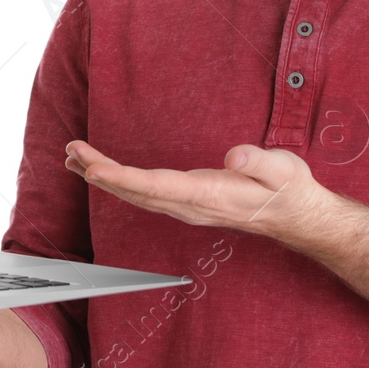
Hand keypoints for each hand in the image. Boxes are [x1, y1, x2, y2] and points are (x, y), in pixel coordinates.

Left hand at [64, 140, 328, 237]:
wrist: (295, 215)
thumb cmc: (287, 190)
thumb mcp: (283, 170)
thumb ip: (259, 161)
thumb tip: (234, 154)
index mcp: (207, 194)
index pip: (155, 186)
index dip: (122, 178)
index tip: (93, 167)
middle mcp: (190, 205)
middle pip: (136, 191)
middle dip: (100, 173)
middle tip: (72, 152)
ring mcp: (186, 206)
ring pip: (136, 194)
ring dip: (104, 177)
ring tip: (76, 158)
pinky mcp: (187, 202)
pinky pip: (144, 193)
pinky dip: (119, 181)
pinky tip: (105, 173)